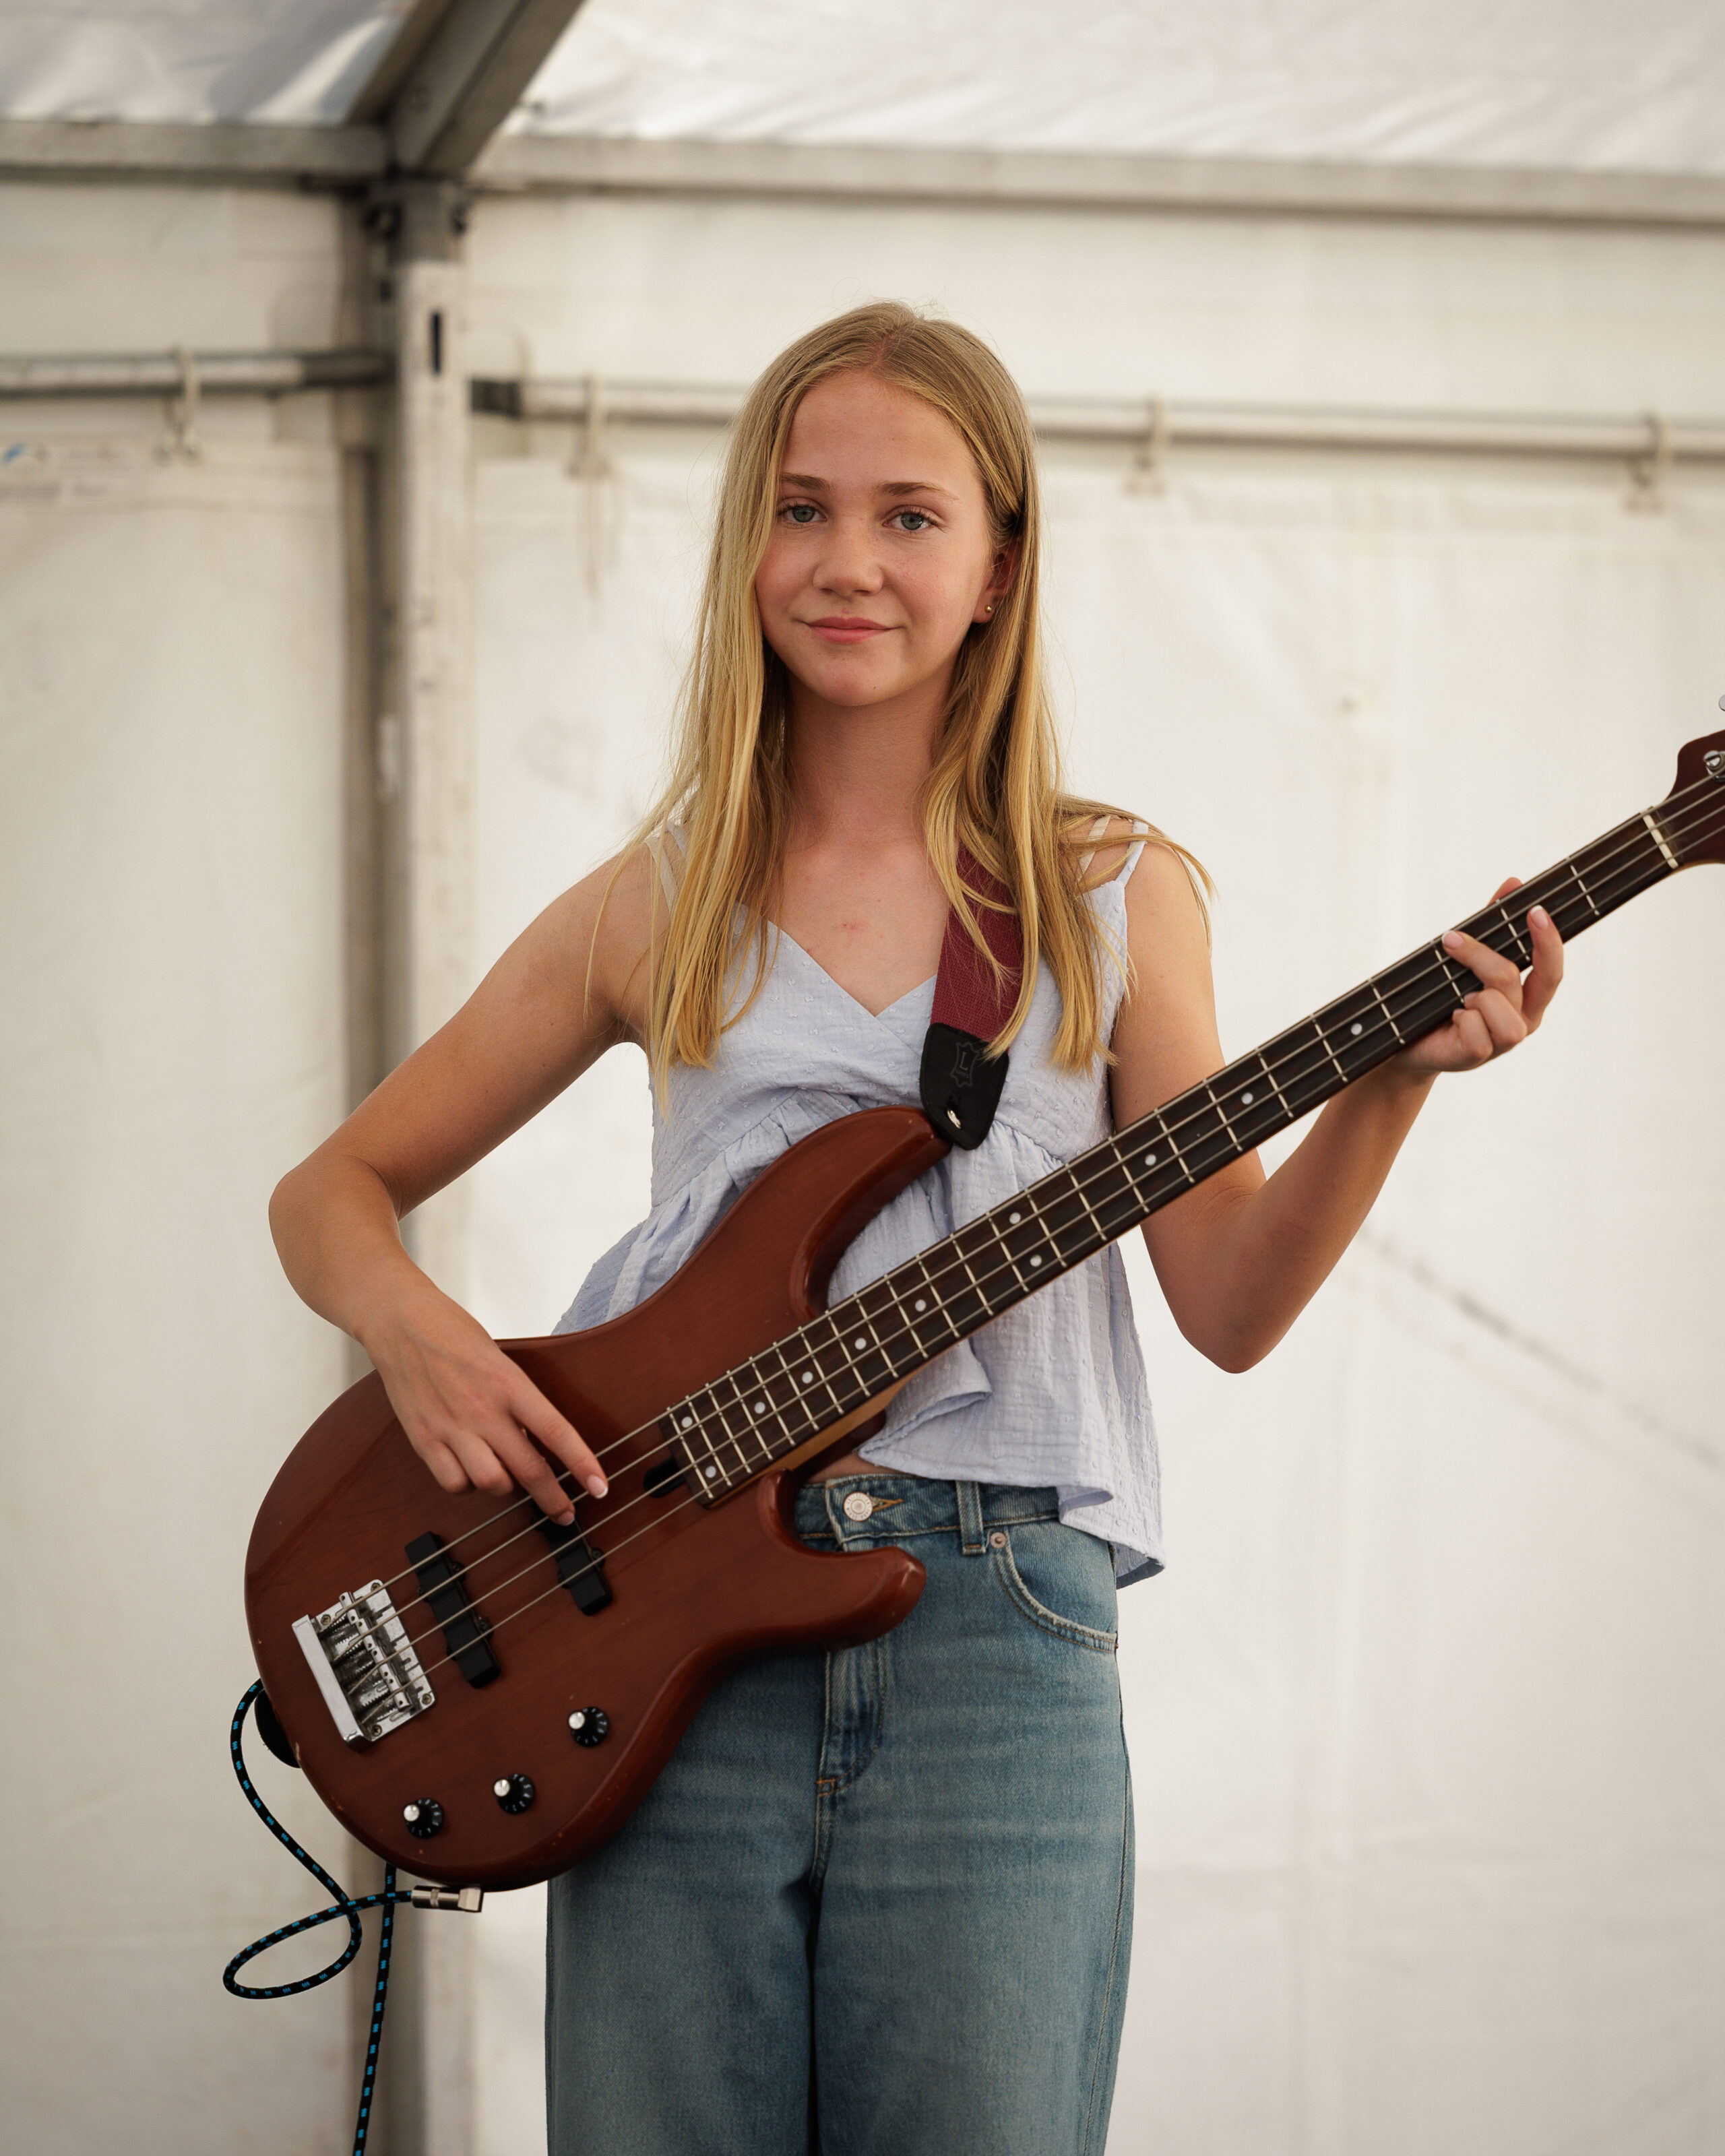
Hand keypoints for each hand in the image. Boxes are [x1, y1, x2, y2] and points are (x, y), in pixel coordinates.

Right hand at [361, 1282, 605, 1524]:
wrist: (401, 1323)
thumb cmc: (453, 1334)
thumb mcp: (501, 1360)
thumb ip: (518, 1400)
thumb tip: (535, 1439)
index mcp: (509, 1383)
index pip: (555, 1431)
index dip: (581, 1463)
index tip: (599, 1486)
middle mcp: (483, 1409)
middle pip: (528, 1468)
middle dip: (553, 1499)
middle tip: (565, 1513)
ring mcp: (451, 1427)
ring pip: (492, 1483)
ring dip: (506, 1488)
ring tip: (508, 1478)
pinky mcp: (423, 1439)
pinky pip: (453, 1483)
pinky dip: (467, 1486)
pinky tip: (470, 1472)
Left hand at [1394, 876, 1563, 1079]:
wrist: (1408, 1045)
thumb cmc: (1442, 1000)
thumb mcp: (1465, 960)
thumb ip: (1491, 926)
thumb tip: (1513, 882)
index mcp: (1528, 997)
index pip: (1552, 968)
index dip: (1549, 941)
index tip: (1535, 910)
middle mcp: (1523, 1019)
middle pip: (1527, 981)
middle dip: (1487, 957)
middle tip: (1452, 940)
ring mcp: (1503, 1043)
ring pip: (1503, 1007)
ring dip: (1476, 995)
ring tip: (1457, 999)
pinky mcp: (1478, 1057)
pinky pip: (1478, 1034)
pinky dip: (1462, 1020)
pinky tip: (1451, 1019)